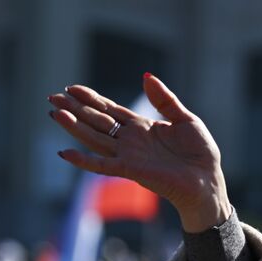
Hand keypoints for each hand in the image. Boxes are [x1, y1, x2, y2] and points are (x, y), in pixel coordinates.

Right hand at [48, 73, 231, 231]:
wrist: (209, 182)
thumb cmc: (201, 155)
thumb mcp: (186, 120)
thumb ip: (165, 100)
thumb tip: (146, 76)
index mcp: (142, 127)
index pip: (110, 110)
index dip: (90, 99)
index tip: (70, 88)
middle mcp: (131, 141)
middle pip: (96, 121)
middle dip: (75, 109)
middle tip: (52, 97)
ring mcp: (129, 155)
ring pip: (95, 138)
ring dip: (74, 127)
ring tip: (55, 113)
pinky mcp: (131, 170)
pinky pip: (103, 165)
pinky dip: (84, 160)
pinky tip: (65, 153)